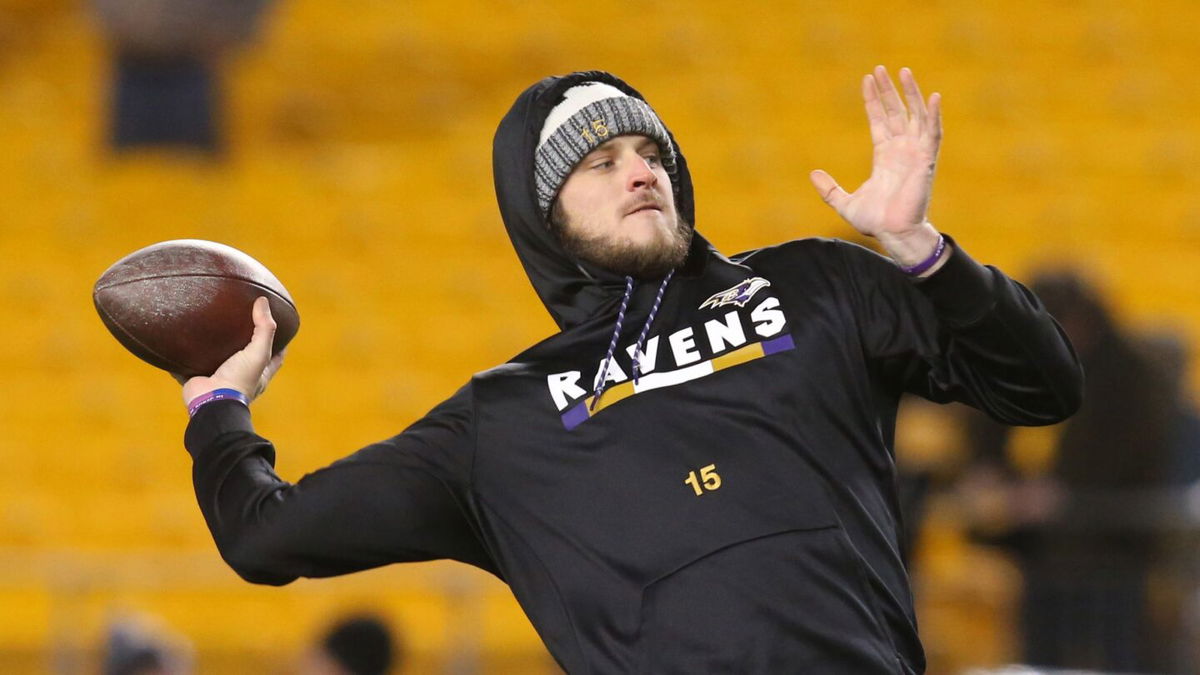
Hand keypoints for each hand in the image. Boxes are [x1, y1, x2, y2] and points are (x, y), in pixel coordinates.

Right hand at [180, 297, 284, 405]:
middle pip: (245, 358)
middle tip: (239, 322)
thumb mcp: (258, 353)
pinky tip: (178, 343)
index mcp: (259, 374)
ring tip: (208, 327)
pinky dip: (183, 358)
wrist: (211, 402)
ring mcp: (218, 379)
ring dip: (213, 349)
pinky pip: (187, 366)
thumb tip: (262, 301)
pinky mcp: (197, 379)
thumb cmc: (239, 380)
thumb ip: (264, 328)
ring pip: (216, 361)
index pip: (275, 357)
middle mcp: (240, 377)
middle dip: (243, 343)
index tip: (277, 326)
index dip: (279, 343)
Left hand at [811, 66, 943, 265]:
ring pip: (916, 116)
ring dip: (911, 93)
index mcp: (884, 156)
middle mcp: (901, 150)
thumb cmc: (875, 221)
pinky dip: (934, 115)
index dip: (874, 100)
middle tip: (881, 68)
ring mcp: (915, 154)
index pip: (880, 120)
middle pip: (896, 111)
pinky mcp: (926, 161)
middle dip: (889, 90)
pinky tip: (934, 96)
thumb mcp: (844, 202)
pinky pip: (933, 133)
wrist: (893, 234)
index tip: (868, 79)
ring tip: (904, 71)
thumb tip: (813, 174)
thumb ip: (829, 188)